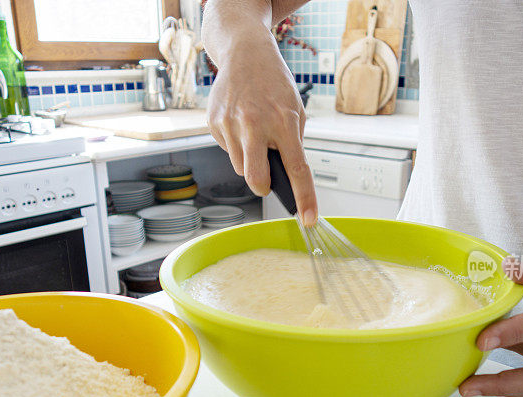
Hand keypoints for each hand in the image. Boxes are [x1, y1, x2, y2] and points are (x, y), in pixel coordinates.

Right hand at [206, 40, 317, 225]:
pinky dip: (236, 145)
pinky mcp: (214, 123)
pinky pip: (227, 150)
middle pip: (256, 179)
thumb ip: (292, 143)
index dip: (304, 198)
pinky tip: (240, 124)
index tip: (308, 218)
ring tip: (253, 134)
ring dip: (249, 161)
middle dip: (262, 187)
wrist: (245, 53)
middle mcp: (255, 124)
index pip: (296, 169)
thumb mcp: (295, 110)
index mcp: (283, 121)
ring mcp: (231, 124)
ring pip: (240, 167)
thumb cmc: (273, 83)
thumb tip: (287, 175)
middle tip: (266, 181)